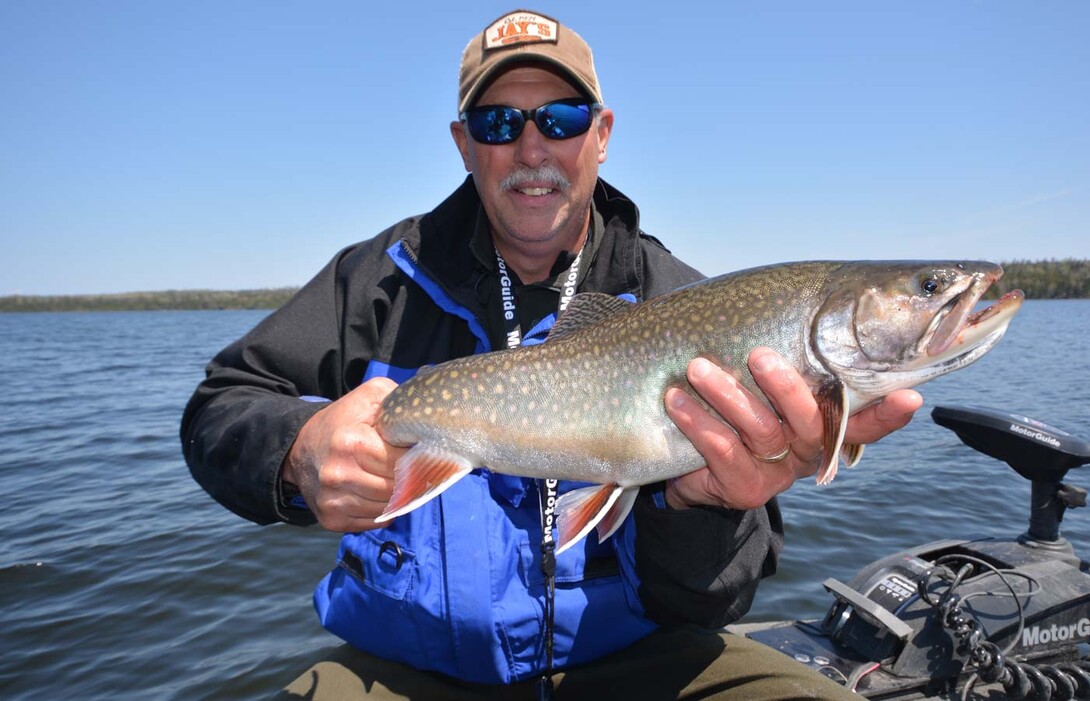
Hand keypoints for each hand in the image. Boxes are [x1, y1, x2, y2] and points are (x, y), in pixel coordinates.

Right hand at [281, 377, 404, 531]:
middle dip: (409, 477)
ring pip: (389, 507)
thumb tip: (427, 418)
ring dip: (397, 495)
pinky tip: (377, 492)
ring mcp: (334, 501)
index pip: (402, 461)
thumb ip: (398, 401)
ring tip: (393, 478)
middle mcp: (339, 475)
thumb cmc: (342, 423)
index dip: (416, 456)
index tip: (419, 451)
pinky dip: (384, 509)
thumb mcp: (368, 398)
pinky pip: (376, 521)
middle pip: (397, 487)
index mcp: (351, 443)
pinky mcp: (332, 519)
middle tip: (410, 466)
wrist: (299, 450)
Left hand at [663, 347, 921, 510]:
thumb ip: (791, 348)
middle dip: (786, 386)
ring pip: (762, 431)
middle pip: (812, 420)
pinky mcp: (744, 488)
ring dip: (727, 395)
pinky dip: (698, 421)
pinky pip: (724, 451)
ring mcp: (779, 471)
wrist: (684, 459)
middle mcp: (808, 447)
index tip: (909, 396)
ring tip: (697, 367)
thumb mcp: (760, 373)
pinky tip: (675, 398)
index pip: (868, 418)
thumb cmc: (730, 399)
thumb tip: (811, 293)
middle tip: (758, 355)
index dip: (890, 412)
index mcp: (825, 419)